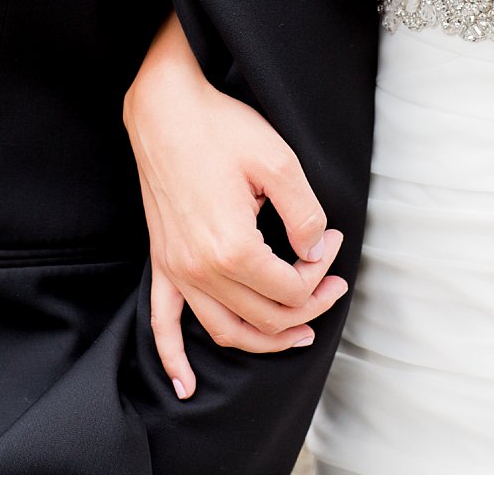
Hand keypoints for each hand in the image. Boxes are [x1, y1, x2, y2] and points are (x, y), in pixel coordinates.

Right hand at [127, 15, 348, 397]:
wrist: (163, 109)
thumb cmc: (220, 128)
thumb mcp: (279, 163)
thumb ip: (305, 214)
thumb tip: (314, 250)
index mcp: (233, 247)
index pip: (292, 289)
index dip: (322, 272)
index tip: (331, 240)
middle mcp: (201, 268)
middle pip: (267, 317)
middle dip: (309, 305)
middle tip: (330, 278)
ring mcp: (177, 268)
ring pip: (227, 331)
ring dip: (266, 340)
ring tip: (298, 332)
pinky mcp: (162, 261)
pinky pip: (163, 323)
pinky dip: (174, 358)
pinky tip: (185, 385)